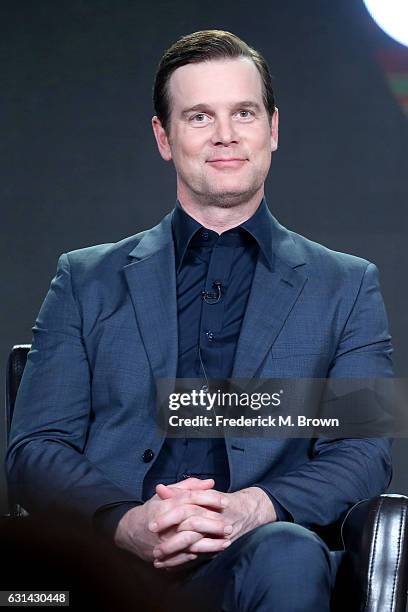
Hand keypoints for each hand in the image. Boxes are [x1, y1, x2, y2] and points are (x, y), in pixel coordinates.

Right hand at [114, 478, 229, 566]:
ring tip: (227, 541)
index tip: (225, 502)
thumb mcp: (167, 493)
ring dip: (210, 542)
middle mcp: (165, 523)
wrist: (130, 532)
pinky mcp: (166, 554)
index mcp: (165, 504)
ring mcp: (165, 540)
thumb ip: (188, 486)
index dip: (209, 499)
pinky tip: (214, 551)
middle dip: (213, 523)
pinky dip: (201, 553)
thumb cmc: (152, 510)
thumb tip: (210, 482)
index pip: (190, 500)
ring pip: (191, 541)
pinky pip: (186, 554)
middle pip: (193, 521)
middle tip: (229, 524)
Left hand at [152, 486, 276, 566]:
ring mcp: (218, 534)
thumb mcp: (202, 492)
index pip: (184, 508)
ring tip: (157, 559)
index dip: (167, 516)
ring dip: (175, 554)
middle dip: (170, 541)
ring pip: (194, 546)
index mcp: (208, 501)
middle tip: (153, 546)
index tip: (151, 524)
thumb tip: (160, 489)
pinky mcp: (219, 546)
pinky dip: (184, 561)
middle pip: (189, 528)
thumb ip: (181, 490)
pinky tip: (169, 566)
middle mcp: (214, 518)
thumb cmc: (222, 501)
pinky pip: (200, 556)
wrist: (250, 511)